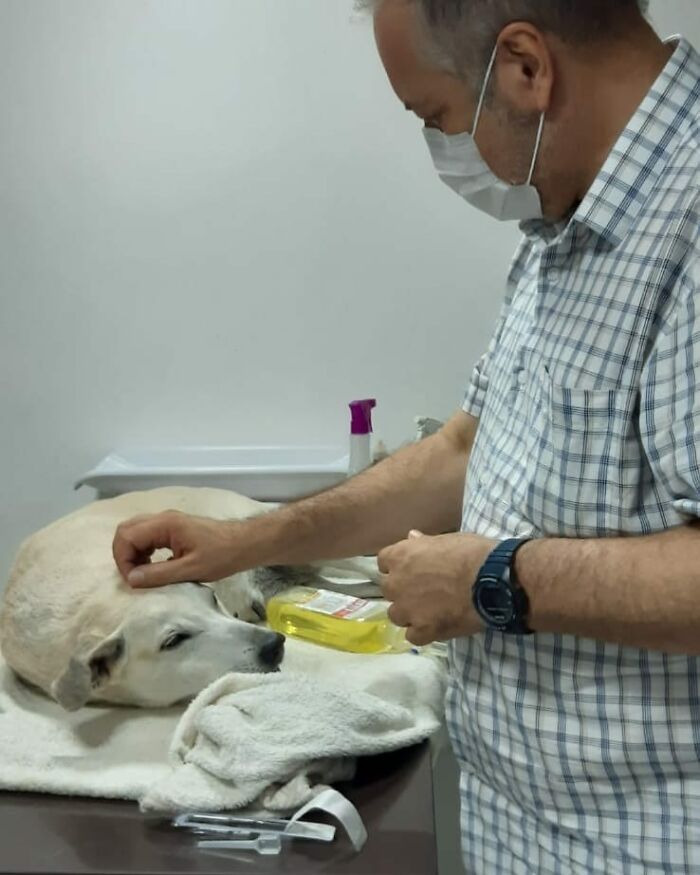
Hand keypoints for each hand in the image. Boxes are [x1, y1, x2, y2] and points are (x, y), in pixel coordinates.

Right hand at [112, 511, 248, 587]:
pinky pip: (147, 535)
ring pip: (135, 531)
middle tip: (136, 576)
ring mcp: (168, 521)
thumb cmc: (222, 556)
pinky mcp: (174, 527)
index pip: (126, 536)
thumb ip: (159, 574)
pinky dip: (143, 550)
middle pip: (126, 529)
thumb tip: (131, 579)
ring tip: (144, 573)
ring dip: (133, 552)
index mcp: (165, 524)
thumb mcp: (190, 570)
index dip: (124, 560)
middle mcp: (163, 518)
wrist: (245, 544)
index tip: (135, 580)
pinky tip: (153, 566)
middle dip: (124, 554)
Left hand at [378, 530, 496, 645]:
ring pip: (396, 615)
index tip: (412, 568)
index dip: (398, 566)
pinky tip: (436, 627)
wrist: (492, 580)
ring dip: (409, 613)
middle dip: (402, 590)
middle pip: (388, 589)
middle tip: (424, 590)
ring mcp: (408, 609)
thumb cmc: (471, 553)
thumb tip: (412, 537)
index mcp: (400, 556)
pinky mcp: (423, 630)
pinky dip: (422, 632)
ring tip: (430, 611)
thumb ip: (423, 543)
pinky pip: (413, 636)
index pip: (384, 562)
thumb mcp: (446, 539)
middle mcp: (397, 583)